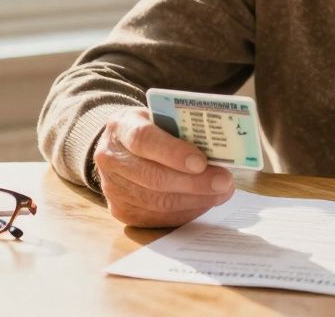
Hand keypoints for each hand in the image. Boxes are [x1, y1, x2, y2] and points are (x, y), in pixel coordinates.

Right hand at [92, 107, 235, 227]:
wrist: (121, 146)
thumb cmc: (152, 129)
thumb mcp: (162, 117)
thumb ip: (184, 130)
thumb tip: (220, 152)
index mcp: (121, 126)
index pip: (144, 139)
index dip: (173, 152)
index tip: (201, 162)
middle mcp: (110, 158)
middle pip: (153, 177)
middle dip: (194, 182)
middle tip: (224, 181)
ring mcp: (113, 188)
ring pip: (157, 202)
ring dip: (195, 199)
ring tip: (221, 192)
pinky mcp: (122, 211)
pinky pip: (158, 217)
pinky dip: (186, 211)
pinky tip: (205, 202)